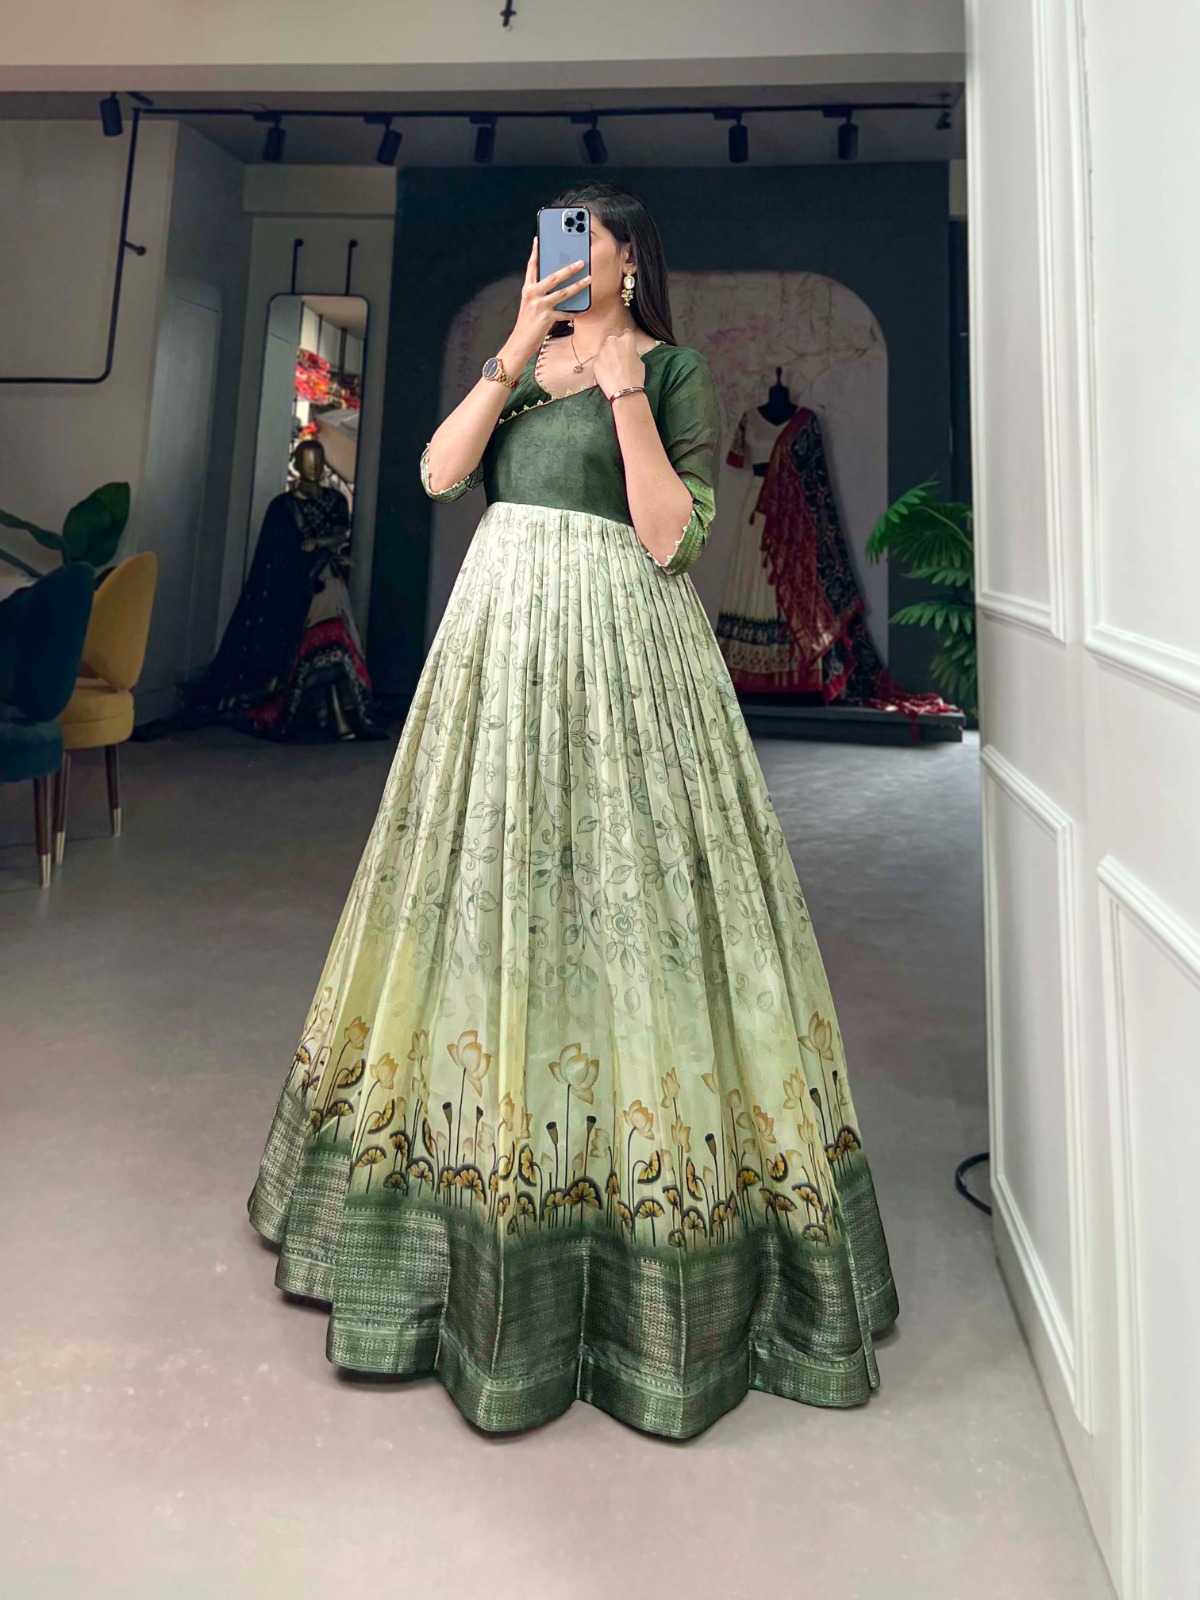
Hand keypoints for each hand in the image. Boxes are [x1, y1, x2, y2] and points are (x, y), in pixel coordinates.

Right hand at [503, 237, 592, 367]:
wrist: (519, 344)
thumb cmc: (527, 324)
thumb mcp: (530, 304)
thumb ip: (540, 292)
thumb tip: (557, 282)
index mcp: (527, 289)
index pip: (532, 266)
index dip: (536, 252)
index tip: (540, 239)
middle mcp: (532, 294)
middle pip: (552, 276)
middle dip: (568, 268)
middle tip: (581, 261)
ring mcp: (539, 306)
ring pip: (562, 292)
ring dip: (578, 285)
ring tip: (589, 278)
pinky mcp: (546, 318)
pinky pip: (566, 313)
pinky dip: (575, 311)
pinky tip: (584, 308)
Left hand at [593, 330, 648, 400]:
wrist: (624, 392)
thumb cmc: (635, 378)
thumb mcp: (640, 361)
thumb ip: (632, 353)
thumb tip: (629, 353)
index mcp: (627, 340)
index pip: (626, 333)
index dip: (627, 341)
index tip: (626, 346)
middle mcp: (613, 342)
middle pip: (612, 340)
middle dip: (615, 347)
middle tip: (619, 358)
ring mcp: (602, 352)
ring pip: (604, 350)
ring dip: (607, 356)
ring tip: (613, 368)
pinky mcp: (595, 362)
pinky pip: (598, 361)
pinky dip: (602, 365)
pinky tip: (608, 374)